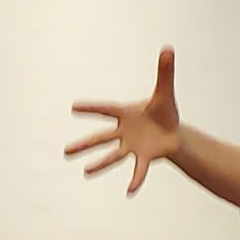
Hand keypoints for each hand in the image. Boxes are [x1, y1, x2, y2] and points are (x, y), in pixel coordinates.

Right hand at [68, 48, 183, 195]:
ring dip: (100, 164)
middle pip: (102, 138)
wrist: (174, 133)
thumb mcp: (165, 92)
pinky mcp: (144, 157)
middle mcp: (124, 131)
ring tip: (86, 172)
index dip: (91, 108)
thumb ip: (165, 72)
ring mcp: (132, 146)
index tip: (73, 107)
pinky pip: (138, 170)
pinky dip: (136, 180)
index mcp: (126, 113)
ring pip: (113, 155)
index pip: (106, 109)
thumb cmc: (165, 112)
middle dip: (85, 144)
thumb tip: (168, 48)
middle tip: (66, 152)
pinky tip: (130, 191)